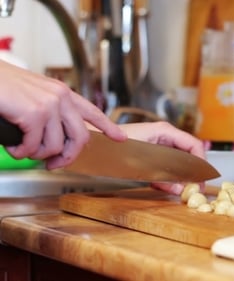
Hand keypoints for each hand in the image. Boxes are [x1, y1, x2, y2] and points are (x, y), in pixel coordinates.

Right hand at [0, 60, 125, 168]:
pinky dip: (21, 153)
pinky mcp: (34, 114)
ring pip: (56, 146)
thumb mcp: (34, 95)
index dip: (108, 127)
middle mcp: (61, 98)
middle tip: (54, 165)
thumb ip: (50, 112)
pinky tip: (13, 147)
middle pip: (81, 138)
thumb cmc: (4, 87)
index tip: (121, 138)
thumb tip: (57, 140)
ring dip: (37, 154)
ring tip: (23, 149)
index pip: (93, 112)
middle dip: (68, 157)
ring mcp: (49, 105)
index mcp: (63, 93)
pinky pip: (34, 146)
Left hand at [117, 121, 205, 193]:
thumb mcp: (143, 163)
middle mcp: (164, 137)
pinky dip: (170, 178)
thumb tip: (181, 189)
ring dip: (182, 177)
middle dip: (193, 172)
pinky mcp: (151, 156)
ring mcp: (158, 146)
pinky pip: (167, 167)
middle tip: (197, 189)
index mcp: (165, 131)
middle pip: (188, 154)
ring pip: (178, 162)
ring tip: (185, 191)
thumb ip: (164, 177)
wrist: (93, 147)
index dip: (201, 163)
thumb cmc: (115, 148)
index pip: (193, 145)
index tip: (203, 179)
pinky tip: (171, 187)